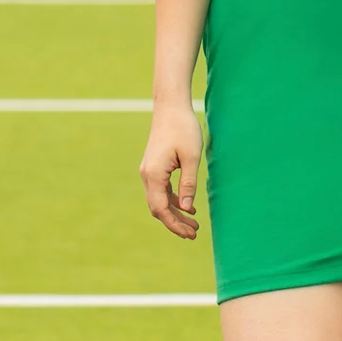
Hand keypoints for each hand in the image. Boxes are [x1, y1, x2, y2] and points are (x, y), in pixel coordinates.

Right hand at [139, 102, 203, 238]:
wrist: (171, 106)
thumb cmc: (183, 128)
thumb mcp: (191, 157)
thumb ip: (188, 184)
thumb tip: (186, 209)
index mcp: (153, 174)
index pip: (160, 209)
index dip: (175, 224)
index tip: (190, 233)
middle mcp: (146, 175)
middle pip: (158, 208)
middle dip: (175, 222)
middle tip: (194, 233)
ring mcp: (148, 171)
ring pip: (159, 200)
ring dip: (175, 212)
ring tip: (194, 224)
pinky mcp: (154, 166)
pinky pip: (161, 190)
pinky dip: (173, 200)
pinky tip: (187, 206)